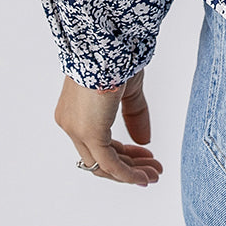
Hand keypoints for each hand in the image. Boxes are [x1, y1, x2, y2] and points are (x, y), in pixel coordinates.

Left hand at [54, 69, 162, 186]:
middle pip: (100, 158)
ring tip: (154, 175)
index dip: (122, 153)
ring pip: (103, 165)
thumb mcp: (128, 91)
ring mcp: (77, 130)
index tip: (145, 154)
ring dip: (131, 173)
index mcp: (76, 112)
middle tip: (153, 171)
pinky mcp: (89, 133)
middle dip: (129, 166)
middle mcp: (70, 124)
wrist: (108, 47)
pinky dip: (127, 174)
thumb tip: (145, 141)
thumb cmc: (115, 59)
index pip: (97, 142)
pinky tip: (143, 179)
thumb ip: (134, 115)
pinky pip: (109, 164)